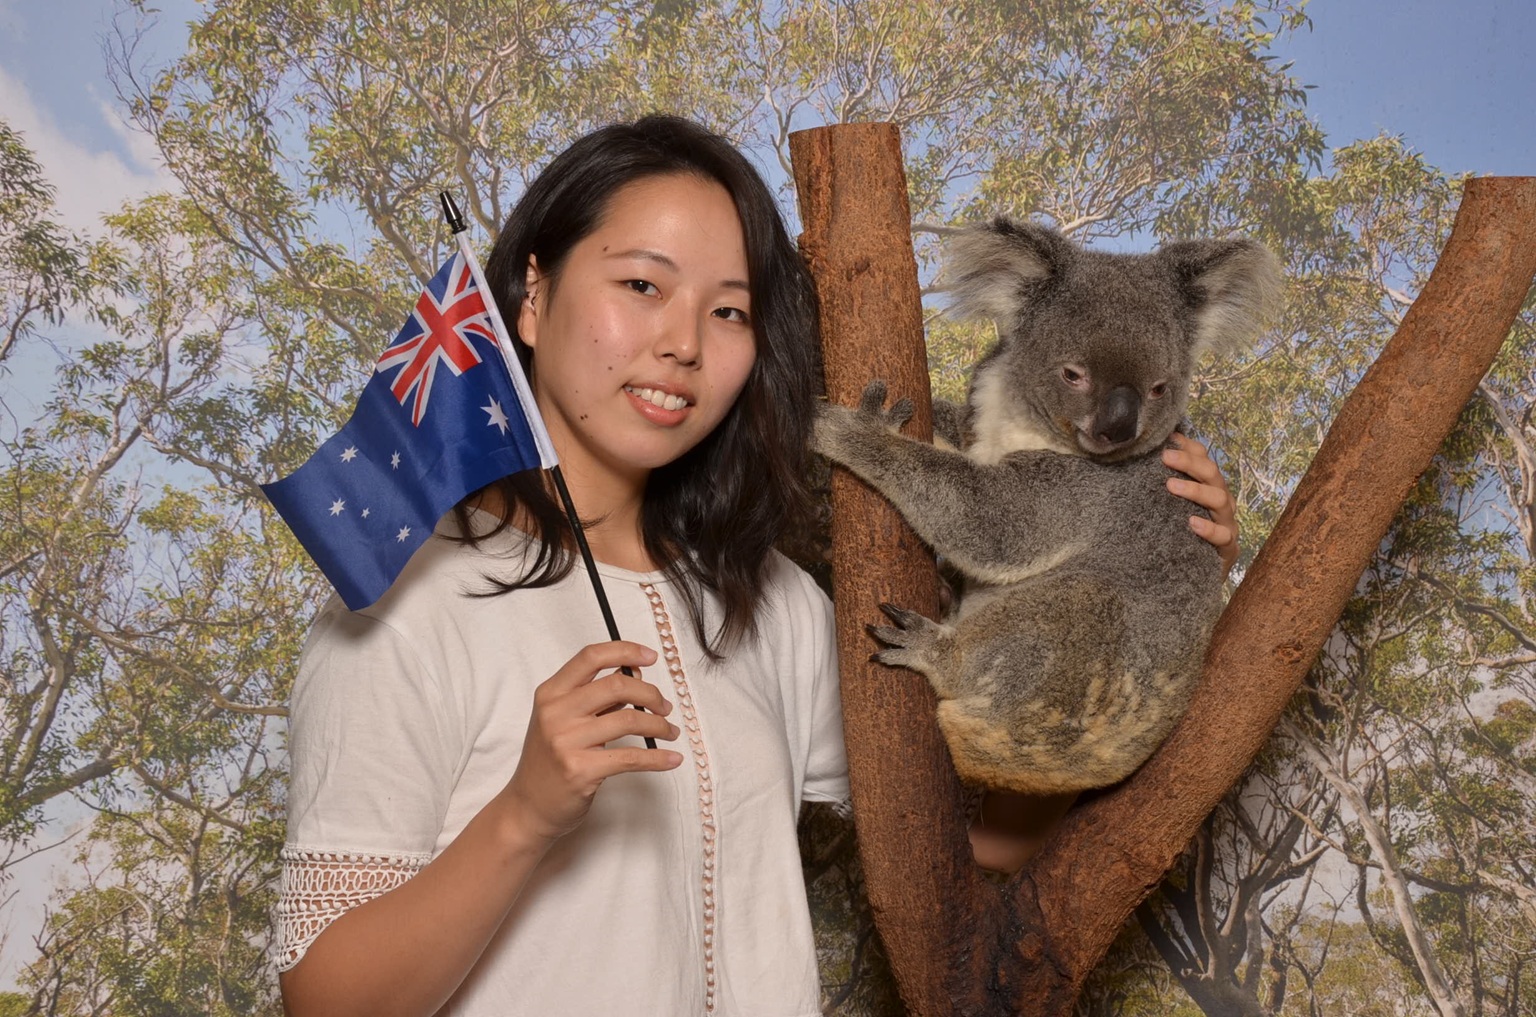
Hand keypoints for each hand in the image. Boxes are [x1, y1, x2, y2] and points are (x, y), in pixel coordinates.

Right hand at [500, 641, 681, 843]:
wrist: (528, 807)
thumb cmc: (550, 760)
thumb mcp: (564, 719)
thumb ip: (596, 696)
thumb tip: (636, 673)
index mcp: (550, 693)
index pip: (591, 657)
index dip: (625, 651)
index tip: (651, 656)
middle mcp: (555, 713)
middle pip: (617, 685)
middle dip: (651, 694)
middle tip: (665, 707)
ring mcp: (566, 742)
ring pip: (629, 719)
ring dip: (659, 725)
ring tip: (670, 732)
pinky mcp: (580, 771)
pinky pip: (631, 758)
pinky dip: (658, 758)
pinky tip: (671, 759)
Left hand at [1163, 434, 1239, 577]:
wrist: (1189, 578)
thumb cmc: (1178, 535)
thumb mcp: (1167, 508)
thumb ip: (1161, 483)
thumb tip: (1143, 457)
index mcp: (1207, 486)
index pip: (1204, 459)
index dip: (1189, 448)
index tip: (1167, 441)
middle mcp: (1220, 501)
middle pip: (1212, 474)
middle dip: (1189, 463)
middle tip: (1165, 458)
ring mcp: (1226, 524)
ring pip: (1219, 500)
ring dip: (1195, 491)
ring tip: (1171, 486)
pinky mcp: (1227, 549)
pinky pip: (1223, 536)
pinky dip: (1209, 528)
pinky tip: (1192, 523)